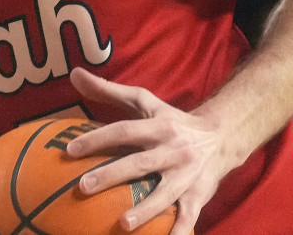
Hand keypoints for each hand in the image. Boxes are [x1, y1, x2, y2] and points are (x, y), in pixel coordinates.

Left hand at [63, 68, 235, 234]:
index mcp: (157, 127)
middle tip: (83, 186)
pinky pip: (189, 216)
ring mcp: (186, 175)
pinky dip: (180, 231)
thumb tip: (74, 74)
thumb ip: (108, 90)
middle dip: (111, 176)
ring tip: (123, 224)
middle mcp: (172, 150)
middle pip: (140, 163)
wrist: (222, 137)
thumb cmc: (171, 121)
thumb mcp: (144, 101)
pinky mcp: (198, 195)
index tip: (70, 150)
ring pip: (165, 193)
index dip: (97, 139)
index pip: (123, 130)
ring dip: (145, 209)